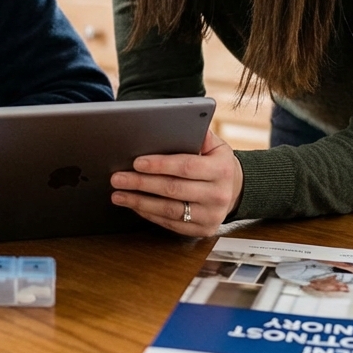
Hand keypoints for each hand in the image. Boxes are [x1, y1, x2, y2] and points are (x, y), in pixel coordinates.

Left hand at [109, 128, 242, 235]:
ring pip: (169, 210)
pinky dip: (149, 214)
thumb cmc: (216, 163)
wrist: (235, 190)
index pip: (186, 167)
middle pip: (173, 189)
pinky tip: (134, 205)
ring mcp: (211, 216)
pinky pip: (171, 223)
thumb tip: (179, 122)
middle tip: (118, 178)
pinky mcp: (203, 230)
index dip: (160, 165)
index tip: (137, 162)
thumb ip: (199, 133)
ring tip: (118, 194)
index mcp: (222, 170)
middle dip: (141, 183)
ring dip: (140, 202)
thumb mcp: (216, 145)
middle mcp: (219, 195)